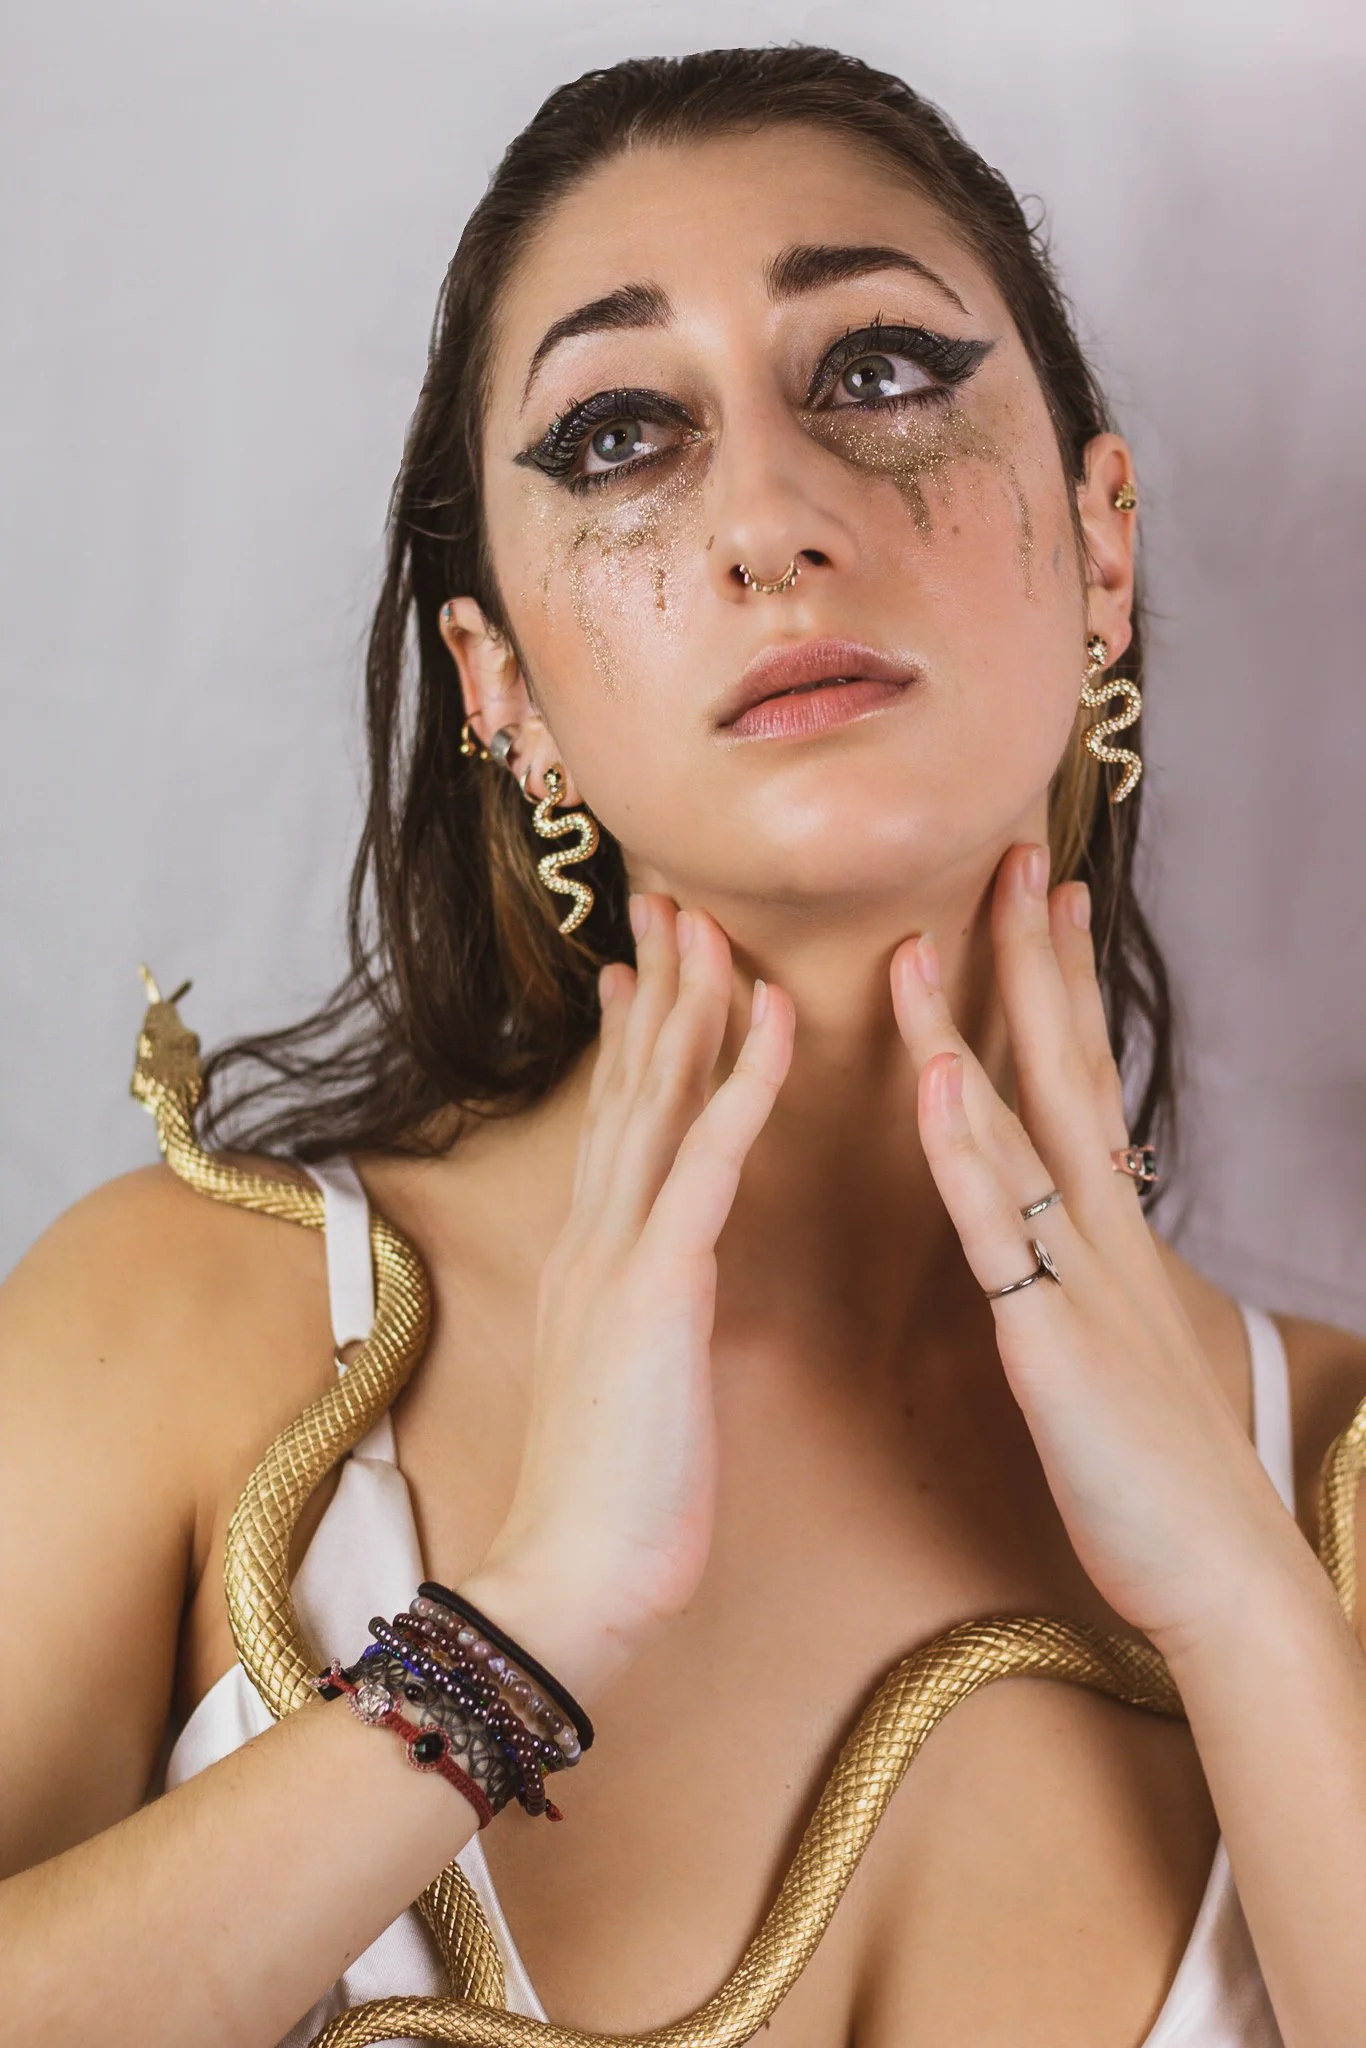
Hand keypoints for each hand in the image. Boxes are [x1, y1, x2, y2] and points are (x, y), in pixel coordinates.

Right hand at [463, 895, 793, 1699]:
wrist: (573, 1582)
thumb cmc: (618, 1501)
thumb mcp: (631, 1384)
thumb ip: (643, 1315)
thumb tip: (663, 1281)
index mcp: (597, 1260)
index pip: (621, 1121)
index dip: (638, 1036)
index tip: (651, 966)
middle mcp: (597, 1236)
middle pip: (631, 1084)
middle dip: (656, 986)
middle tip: (672, 900)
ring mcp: (620, 1253)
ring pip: (660, 1097)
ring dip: (692, 1001)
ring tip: (712, 918)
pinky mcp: (657, 1286)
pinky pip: (708, 1159)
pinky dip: (740, 1080)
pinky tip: (771, 1016)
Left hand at [890, 844, 1301, 1654]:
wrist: (1222, 1575)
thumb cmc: (1162, 1477)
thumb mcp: (1119, 1353)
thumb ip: (1081, 1283)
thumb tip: (1058, 1246)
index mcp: (1108, 1234)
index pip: (1083, 1081)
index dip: (1064, 988)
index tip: (1048, 899)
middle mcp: (1100, 1233)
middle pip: (1064, 1069)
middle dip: (1036, 961)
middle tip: (1016, 858)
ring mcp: (1079, 1278)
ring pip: (1018, 1130)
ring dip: (969, 1030)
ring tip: (925, 942)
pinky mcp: (1053, 1339)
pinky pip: (999, 1231)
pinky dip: (967, 1151)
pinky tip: (938, 1084)